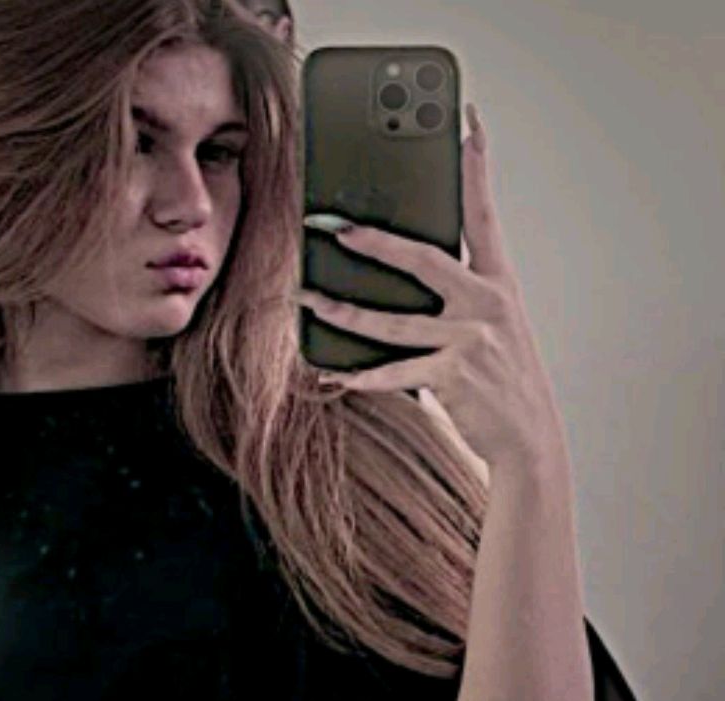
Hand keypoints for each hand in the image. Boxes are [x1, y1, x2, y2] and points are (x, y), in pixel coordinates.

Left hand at [299, 104, 567, 477]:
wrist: (529, 439)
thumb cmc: (503, 381)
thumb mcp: (493, 330)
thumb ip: (457, 300)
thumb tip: (399, 278)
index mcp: (498, 285)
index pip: (484, 216)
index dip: (476, 168)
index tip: (467, 122)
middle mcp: (487, 304)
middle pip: (424, 259)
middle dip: (375, 241)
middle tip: (333, 225)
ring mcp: (470, 340)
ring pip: (393, 321)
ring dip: (344, 310)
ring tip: (309, 300)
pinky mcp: (453, 376)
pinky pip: (396, 373)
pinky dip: (362, 376)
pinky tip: (333, 374)